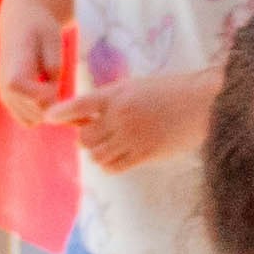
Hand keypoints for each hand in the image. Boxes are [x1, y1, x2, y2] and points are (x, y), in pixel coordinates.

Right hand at [0, 0, 78, 126]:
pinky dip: (43, 112)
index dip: (58, 96)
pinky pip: (30, 118)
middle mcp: (6, 92)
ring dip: (51, 111)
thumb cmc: (39, 28)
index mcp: (14, 78)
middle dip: (57, 107)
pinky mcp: (10, 101)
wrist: (20, 22)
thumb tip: (55, 92)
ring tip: (64, 91)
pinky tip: (56, 96)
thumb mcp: (52, 40)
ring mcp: (6, 99)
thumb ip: (53, 66)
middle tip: (71, 90)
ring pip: (35, 120)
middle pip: (40, 115)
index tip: (65, 82)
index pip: (42, 103)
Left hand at [42, 67, 209, 169]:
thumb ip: (114, 99)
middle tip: (94, 133)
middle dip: (86, 136)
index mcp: (118, 94)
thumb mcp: (139, 86)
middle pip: (85, 137)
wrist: (205, 105)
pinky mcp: (144, 155)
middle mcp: (120, 117)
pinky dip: (109, 164)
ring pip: (97, 154)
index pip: (80, 105)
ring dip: (98, 151)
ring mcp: (132, 138)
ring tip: (109, 145)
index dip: (61, 113)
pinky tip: (117, 156)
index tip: (48, 118)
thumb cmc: (174, 91)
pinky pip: (114, 167)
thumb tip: (89, 116)